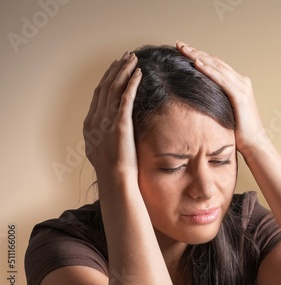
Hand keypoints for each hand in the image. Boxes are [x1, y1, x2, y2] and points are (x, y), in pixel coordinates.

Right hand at [83, 52, 141, 178]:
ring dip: (124, 70)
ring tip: (133, 58)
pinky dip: (132, 82)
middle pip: (105, 86)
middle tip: (125, 57)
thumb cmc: (112, 171)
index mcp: (90, 125)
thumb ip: (102, 138)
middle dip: (116, 69)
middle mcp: (96, 119)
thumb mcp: (101, 151)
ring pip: (114, 87)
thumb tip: (106, 134)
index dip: (107, 78)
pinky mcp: (120, 123)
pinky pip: (126, 97)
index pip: (99, 95)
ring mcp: (107, 120)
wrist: (115, 179)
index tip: (116, 68)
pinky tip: (139, 73)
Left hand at [176, 41, 270, 157]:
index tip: (184, 50)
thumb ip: (216, 103)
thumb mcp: (225, 113)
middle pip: (215, 62)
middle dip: (196, 52)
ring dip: (198, 56)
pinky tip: (196, 63)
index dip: (200, 56)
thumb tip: (199, 102)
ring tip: (184, 49)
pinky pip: (220, 79)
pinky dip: (208, 70)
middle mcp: (241, 82)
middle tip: (179, 44)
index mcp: (238, 85)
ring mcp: (242, 87)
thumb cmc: (239, 133)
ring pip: (216, 66)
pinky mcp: (240, 96)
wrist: (255, 144)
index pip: (216, 66)